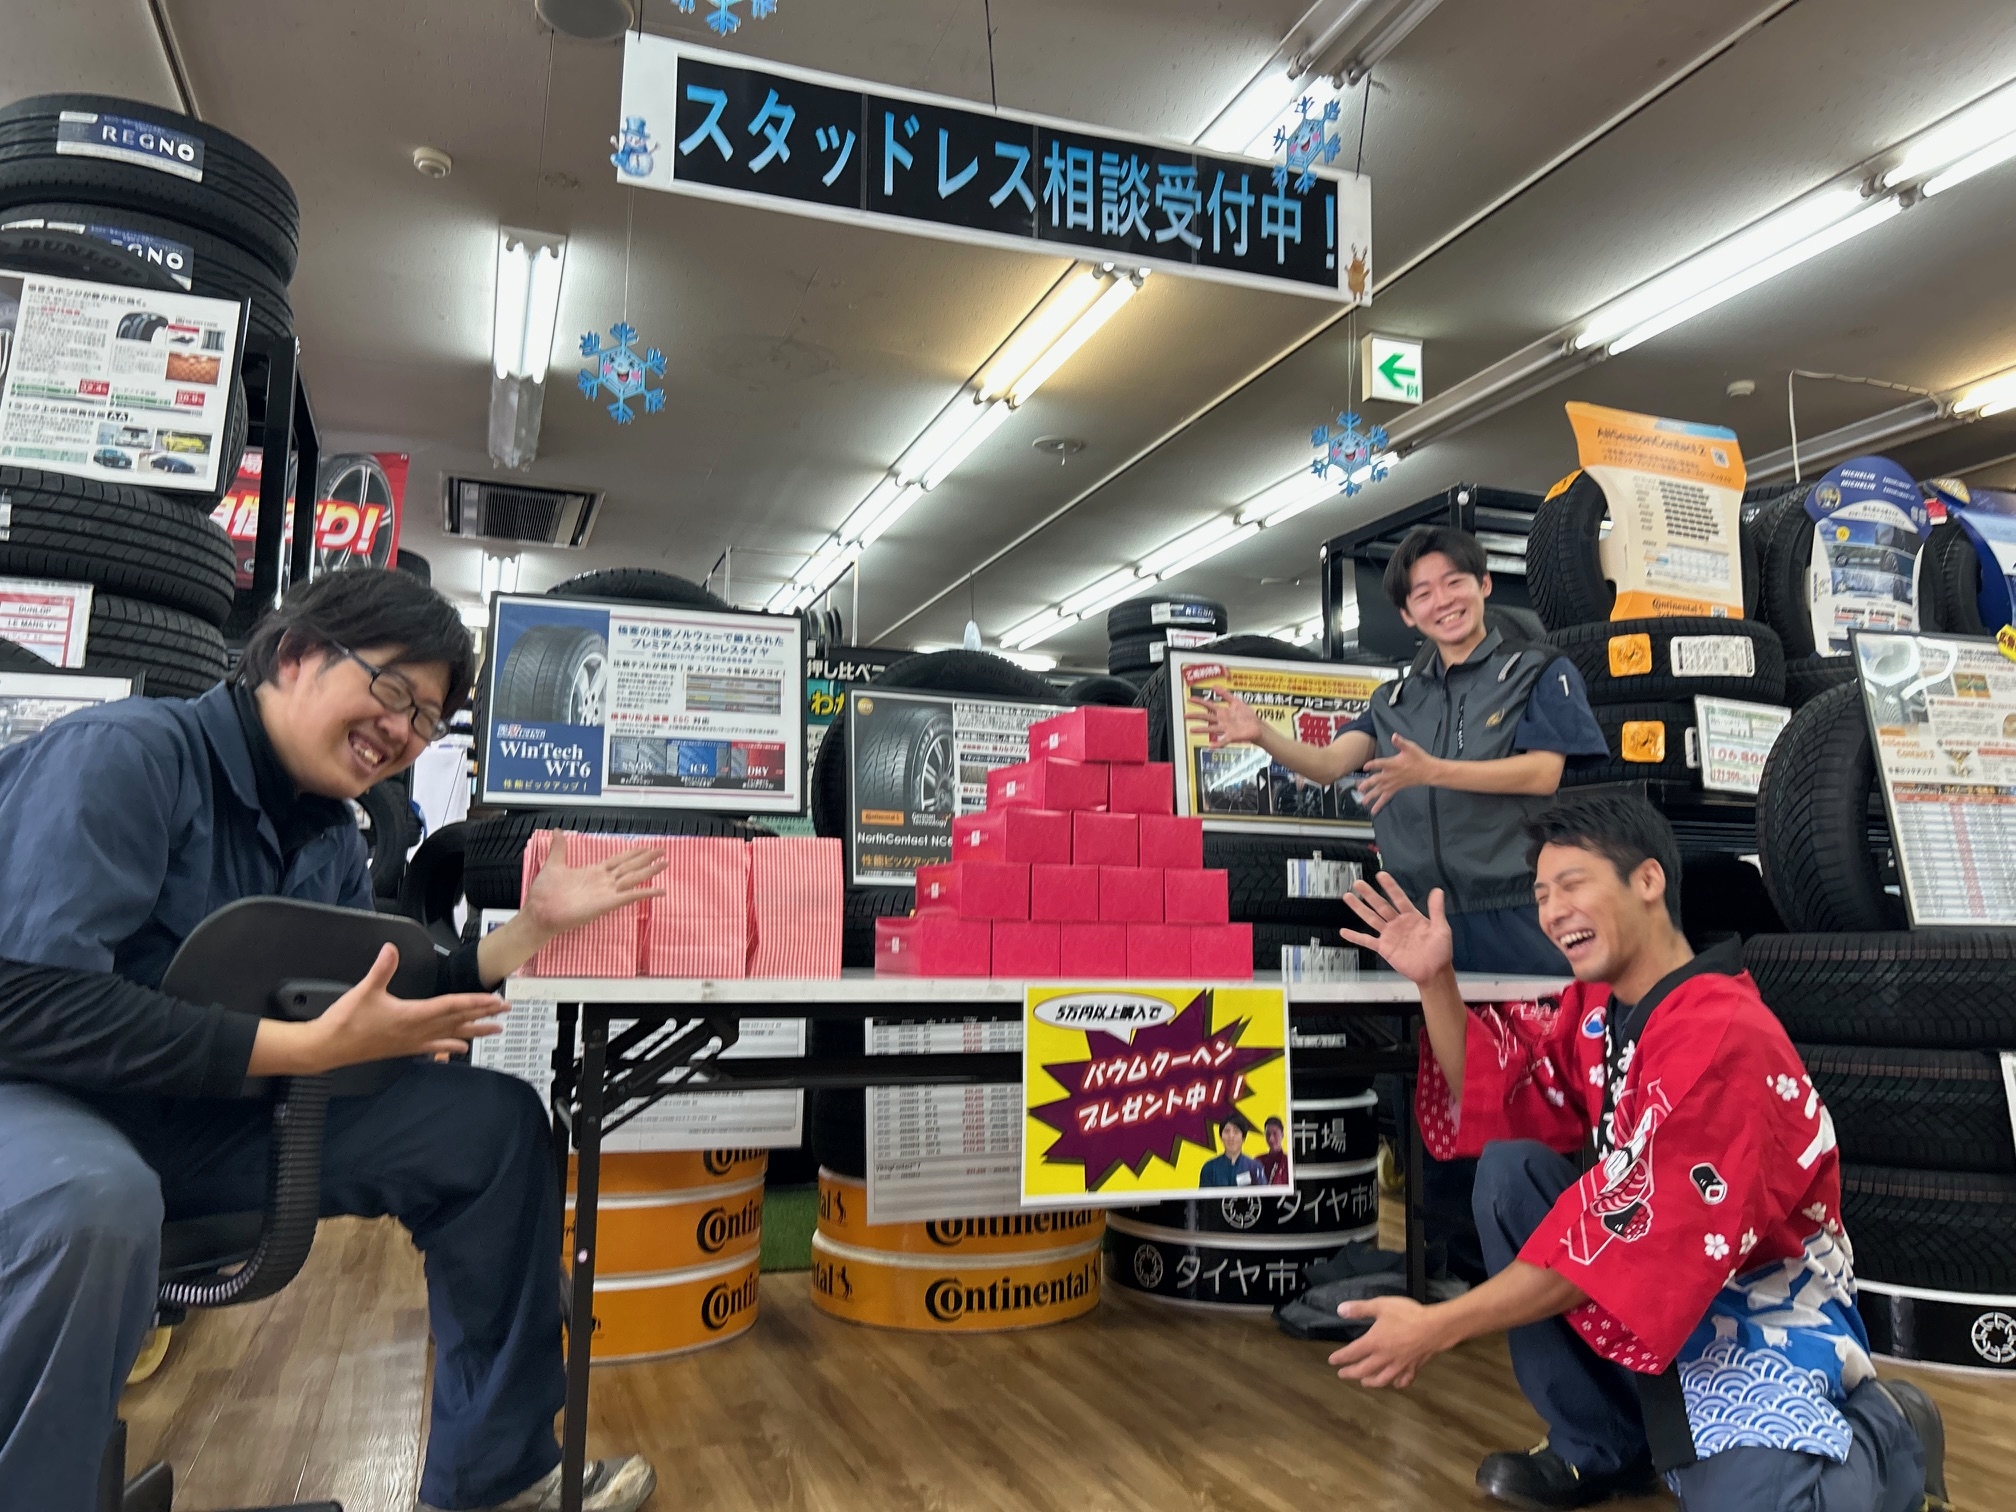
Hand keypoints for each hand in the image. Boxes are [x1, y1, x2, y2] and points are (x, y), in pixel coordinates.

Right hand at [308, 944, 506, 1070]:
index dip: (475, 1003)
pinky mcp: (404, 1048)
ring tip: (496, 1030)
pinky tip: (461, 1048)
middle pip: (458, 1020)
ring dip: (475, 1031)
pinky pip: (434, 1047)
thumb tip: (391, 948)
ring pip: (451, 1035)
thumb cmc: (346, 1022)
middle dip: (484, 1015)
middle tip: (506, 1011)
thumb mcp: (364, 990)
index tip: (495, 1001)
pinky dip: (450, 1046)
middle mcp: (417, 1030)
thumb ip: (381, 968)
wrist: (328, 1047)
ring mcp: (412, 1041)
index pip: (451, 1006)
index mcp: (412, 1015)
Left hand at [520, 832, 668, 941]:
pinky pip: (630, 896)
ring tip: (665, 864)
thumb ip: (559, 848)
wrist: (540, 912)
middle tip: (662, 851)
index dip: (633, 853)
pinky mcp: (608, 904)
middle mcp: (603, 881)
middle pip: (631, 867)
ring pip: (634, 878)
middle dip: (647, 859)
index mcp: (593, 872)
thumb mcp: (553, 865)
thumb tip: (557, 831)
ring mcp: (607, 892)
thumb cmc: (545, 893)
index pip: (618, 860)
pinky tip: (659, 890)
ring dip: (650, 871)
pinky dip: (646, 893)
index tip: (645, 847)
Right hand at [1190, 692, 1264, 747]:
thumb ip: (1225, 694)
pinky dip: (1217, 744)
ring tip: (1192, 730)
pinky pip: (1223, 740)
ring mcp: (1226, 729)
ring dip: (1202, 730)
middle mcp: (1222, 720)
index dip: (1199, 702)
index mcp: (1222, 711)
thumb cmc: (1247, 715)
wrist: (1257, 726)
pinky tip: (1211, 746)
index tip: (1190, 699)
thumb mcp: (1236, 701)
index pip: (1208, 705)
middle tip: (1186, 716)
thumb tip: (1214, 686)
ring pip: (1211, 729)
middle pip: (1206, 717)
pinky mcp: (1231, 736)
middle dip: (1196, 716)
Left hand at [1328, 1295, 1446, 1388]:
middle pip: (1364, 1370)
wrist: (1435, 1328)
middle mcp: (1384, 1358)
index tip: (1332, 1361)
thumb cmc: (1407, 1315)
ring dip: (1371, 1382)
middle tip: (1342, 1375)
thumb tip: (1340, 1310)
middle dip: (1351, 1373)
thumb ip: (1360, 1309)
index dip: (1340, 1357)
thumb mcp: (1381, 1306)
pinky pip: (1404, 1379)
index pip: (1352, 1353)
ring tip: (1364, 1383)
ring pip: (1382, 1379)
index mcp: (1374, 1343)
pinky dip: (1398, 1383)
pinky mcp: (1414, 1367)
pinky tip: (1396, 1384)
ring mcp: (1399, 1365)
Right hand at [1339, 873, 1452, 984]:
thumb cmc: (1440, 951)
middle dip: (1369, 894)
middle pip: (1381, 905)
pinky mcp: (1384, 948)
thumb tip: (1437, 891)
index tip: (1380, 875)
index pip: (1398, 898)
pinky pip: (1367, 941)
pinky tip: (1344, 932)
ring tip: (1348, 896)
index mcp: (1411, 916)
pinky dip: (1355, 937)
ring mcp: (1389, 935)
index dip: (1390, 886)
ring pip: (1371, 919)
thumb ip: (1437, 910)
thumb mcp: (1441, 929)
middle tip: (1358, 883)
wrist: (1434, 972)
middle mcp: (1397, 923)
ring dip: (1359, 908)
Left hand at [1356, 735, 1441, 813]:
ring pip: (1380, 791)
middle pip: (1377, 780)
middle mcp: (1391, 775)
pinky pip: (1386, 798)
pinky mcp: (1396, 788)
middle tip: (1358, 789)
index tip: (1365, 767)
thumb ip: (1401, 742)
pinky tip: (1373, 810)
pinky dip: (1379, 804)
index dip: (1372, 765)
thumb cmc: (1419, 758)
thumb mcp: (1410, 747)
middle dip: (1367, 784)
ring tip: (1362, 802)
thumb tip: (1394, 735)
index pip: (1381, 764)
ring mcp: (1393, 783)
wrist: (1428, 772)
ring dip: (1370, 796)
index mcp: (1393, 764)